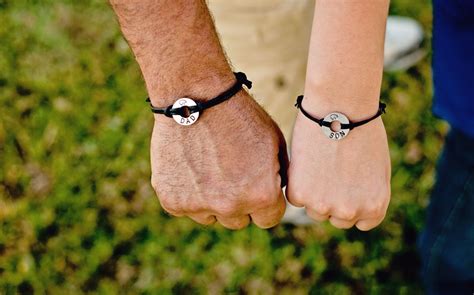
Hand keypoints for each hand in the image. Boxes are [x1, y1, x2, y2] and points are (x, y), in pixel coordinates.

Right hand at [150, 91, 287, 229]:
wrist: (195, 96)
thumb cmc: (239, 116)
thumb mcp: (274, 143)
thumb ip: (277, 177)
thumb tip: (275, 195)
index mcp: (261, 195)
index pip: (268, 219)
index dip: (265, 201)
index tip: (256, 185)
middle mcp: (230, 207)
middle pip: (239, 220)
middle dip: (238, 202)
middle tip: (229, 173)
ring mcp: (198, 206)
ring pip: (211, 217)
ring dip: (212, 201)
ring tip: (208, 168)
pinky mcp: (172, 201)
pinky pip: (185, 208)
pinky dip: (187, 193)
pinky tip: (190, 167)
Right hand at [287, 110, 390, 230]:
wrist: (340, 108)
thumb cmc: (362, 130)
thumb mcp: (377, 169)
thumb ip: (366, 194)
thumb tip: (351, 208)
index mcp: (374, 207)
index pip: (360, 222)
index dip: (352, 203)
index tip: (346, 185)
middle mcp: (350, 212)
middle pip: (336, 219)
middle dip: (333, 200)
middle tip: (330, 172)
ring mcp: (324, 205)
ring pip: (314, 210)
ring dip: (314, 194)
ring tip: (319, 164)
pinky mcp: (300, 194)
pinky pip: (295, 197)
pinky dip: (297, 182)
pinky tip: (306, 161)